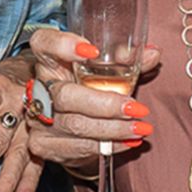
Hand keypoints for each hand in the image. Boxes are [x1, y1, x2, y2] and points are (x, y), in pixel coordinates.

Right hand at [24, 28, 159, 176]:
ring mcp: (37, 118)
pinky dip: (108, 146)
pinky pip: (77, 148)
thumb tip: (154, 54)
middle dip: (105, 104)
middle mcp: (39, 88)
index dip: (63, 45)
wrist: (71, 127)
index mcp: (50, 61)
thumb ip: (128, 60)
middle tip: (136, 108)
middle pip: (64, 95)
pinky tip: (128, 142)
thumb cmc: (89, 90)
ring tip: (140, 128)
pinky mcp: (42, 144)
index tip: (92, 51)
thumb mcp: (105, 71)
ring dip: (112, 129)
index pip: (44, 43)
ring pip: (74, 125)